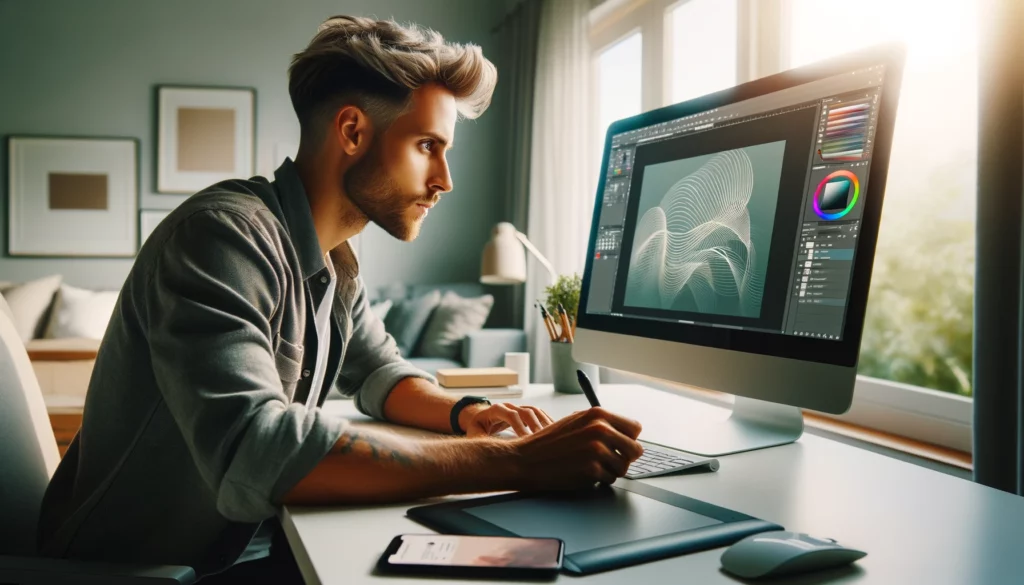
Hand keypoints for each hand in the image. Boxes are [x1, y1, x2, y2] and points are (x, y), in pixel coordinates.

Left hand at [460, 402, 554, 437]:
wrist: (480, 420)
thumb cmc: (477, 430)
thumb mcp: (474, 436)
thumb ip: (481, 442)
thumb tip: (490, 453)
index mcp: (495, 410)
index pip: (511, 415)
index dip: (520, 428)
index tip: (526, 442)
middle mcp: (509, 406)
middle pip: (526, 411)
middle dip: (535, 427)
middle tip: (542, 443)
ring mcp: (518, 407)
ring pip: (535, 411)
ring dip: (544, 423)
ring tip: (551, 439)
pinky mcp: (525, 413)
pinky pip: (539, 415)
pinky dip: (546, 423)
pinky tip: (553, 434)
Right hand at [509, 407, 642, 489]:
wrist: (526, 459)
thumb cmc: (550, 442)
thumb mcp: (576, 421)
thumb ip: (601, 424)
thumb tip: (626, 434)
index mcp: (598, 414)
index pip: (635, 428)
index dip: (628, 439)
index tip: (620, 445)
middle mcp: (600, 429)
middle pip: (635, 449)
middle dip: (625, 457)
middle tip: (609, 460)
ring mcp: (597, 450)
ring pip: (623, 467)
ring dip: (610, 470)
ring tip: (591, 465)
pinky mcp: (592, 470)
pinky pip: (609, 479)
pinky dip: (599, 480)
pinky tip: (582, 473)